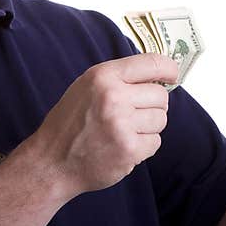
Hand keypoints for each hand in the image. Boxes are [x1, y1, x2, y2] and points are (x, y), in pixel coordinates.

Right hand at [34, 53, 178, 198]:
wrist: (52, 162)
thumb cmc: (70, 123)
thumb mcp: (86, 87)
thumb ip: (119, 79)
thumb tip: (157, 76)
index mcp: (103, 76)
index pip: (152, 63)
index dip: (168, 69)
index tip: (172, 75)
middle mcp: (113, 97)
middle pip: (161, 95)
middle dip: (153, 105)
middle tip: (133, 114)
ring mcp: (122, 124)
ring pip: (161, 119)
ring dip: (148, 127)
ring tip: (124, 131)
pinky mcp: (129, 149)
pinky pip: (155, 142)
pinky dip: (143, 146)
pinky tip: (122, 146)